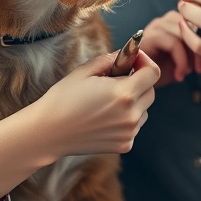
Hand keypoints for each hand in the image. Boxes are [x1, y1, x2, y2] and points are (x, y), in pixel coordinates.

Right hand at [35, 49, 159, 155]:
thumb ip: (109, 60)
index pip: (152, 73)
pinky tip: (104, 117)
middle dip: (139, 81)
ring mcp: (129, 132)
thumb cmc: (63, 99)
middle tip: (119, 78)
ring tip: (108, 100)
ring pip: (144, 110)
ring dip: (134, 101)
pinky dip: (126, 119)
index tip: (133, 60)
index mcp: (123, 93)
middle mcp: (131, 114)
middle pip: (151, 91)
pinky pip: (134, 126)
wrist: (48, 132)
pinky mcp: (124, 145)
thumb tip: (125, 55)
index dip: (145, 61)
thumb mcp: (84, 71)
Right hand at [140, 10, 200, 86]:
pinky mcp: (149, 36)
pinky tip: (180, 76)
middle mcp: (165, 20)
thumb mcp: (186, 59)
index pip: (199, 18)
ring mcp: (156, 26)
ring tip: (190, 73)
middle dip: (200, 47)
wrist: (137, 83)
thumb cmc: (163, 72)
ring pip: (184, 32)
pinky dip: (180, 61)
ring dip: (191, 55)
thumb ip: (198, 48)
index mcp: (176, 21)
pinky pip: (173, 43)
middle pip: (192, 24)